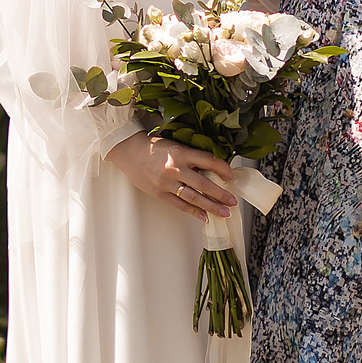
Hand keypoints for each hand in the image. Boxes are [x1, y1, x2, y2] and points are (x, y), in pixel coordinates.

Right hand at [109, 134, 238, 219]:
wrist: (128, 151)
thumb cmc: (152, 147)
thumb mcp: (175, 146)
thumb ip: (191, 157)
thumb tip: (211, 169)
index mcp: (181, 152)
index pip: (209, 161)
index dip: (223, 170)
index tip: (231, 176)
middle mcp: (175, 168)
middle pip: (204, 184)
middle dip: (221, 194)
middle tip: (233, 201)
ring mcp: (167, 182)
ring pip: (194, 197)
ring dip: (211, 206)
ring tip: (224, 212)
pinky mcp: (160, 193)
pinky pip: (180, 205)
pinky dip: (193, 211)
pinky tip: (203, 216)